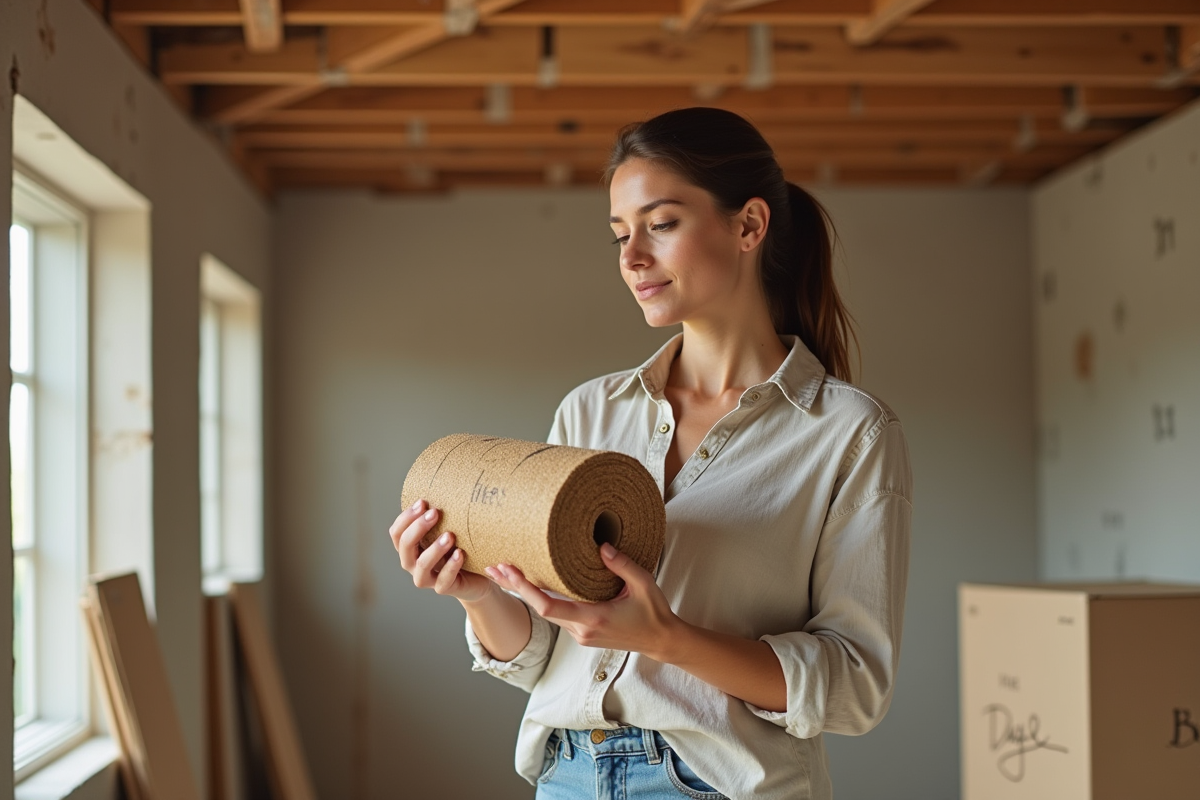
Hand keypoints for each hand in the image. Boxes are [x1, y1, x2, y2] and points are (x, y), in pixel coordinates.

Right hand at [389, 499, 494, 603]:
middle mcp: (414, 563)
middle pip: (405, 547)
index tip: (423, 501)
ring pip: (421, 567)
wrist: (478, 575)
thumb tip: (450, 479)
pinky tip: (460, 554)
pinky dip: (451, 567)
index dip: (406, 518)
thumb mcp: (450, 529)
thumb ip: (443, 515)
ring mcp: (427, 578)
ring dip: (434, 550)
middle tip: (435, 513)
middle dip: (417, 529)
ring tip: (450, 535)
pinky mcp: (444, 588)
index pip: (397, 533)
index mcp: (411, 547)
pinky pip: (443, 582)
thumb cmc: (460, 546)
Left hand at [486, 543, 681, 659]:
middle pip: (539, 609)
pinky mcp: (582, 632)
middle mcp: (581, 630)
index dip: (525, 589)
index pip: (548, 606)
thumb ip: (622, 564)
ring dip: (525, 593)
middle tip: (495, 567)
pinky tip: (531, 585)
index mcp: (593, 619)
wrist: (662, 640)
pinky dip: (539, 599)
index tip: (510, 572)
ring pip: (545, 612)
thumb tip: (601, 545)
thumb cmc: (654, 612)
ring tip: (505, 572)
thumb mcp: (643, 584)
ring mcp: (580, 634)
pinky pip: (556, 614)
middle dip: (516, 587)